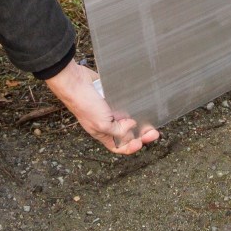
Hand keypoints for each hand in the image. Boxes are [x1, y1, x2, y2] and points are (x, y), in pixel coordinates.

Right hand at [43, 60, 159, 155]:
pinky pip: (126, 103)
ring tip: (151, 118)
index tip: (140, 143)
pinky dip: (134, 105)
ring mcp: (110, 109)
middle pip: (127, 133)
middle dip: (141, 134)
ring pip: (128, 118)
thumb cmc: (84, 104)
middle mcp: (107, 123)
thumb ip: (118, 130)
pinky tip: (142, 104)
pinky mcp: (112, 97)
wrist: (76, 82)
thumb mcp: (101, 124)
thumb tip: (132, 127)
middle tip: (154, 132)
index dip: (129, 147)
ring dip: (140, 120)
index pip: (118, 146)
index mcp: (102, 133)